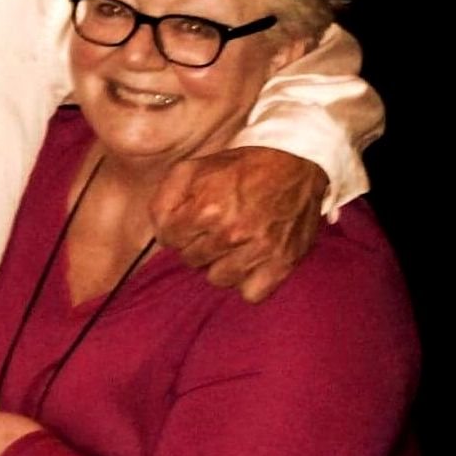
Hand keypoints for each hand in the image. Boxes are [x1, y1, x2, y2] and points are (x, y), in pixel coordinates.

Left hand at [151, 147, 326, 303]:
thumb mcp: (194, 167)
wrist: (297, 162)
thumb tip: (159, 230)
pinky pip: (251, 293)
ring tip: (234, 244)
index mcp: (207, 208)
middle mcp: (232, 233)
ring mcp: (259, 252)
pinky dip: (248, 281)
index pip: (168, 239)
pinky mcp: (282, 264)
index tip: (191, 220)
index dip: (176, 228)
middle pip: (191, 260)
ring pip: (218, 279)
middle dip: (199, 243)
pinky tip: (250, 262)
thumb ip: (165, 198)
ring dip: (222, 263)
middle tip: (217, 226)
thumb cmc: (242, 167)